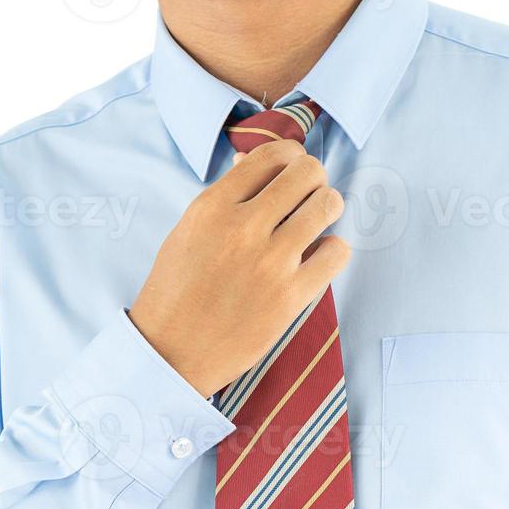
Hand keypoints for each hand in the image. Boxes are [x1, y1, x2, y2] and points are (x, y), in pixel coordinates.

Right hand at [128, 140, 350, 398]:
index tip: (291, 174)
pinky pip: (337, 252)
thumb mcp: (188, 232)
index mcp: (213, 207)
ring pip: (327, 205)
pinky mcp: (291, 296)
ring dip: (328, 208)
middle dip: (313, 179)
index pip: (272, 156)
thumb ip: (224, 198)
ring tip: (317, 222)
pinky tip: (319, 258)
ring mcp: (270, 262)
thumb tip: (252, 161)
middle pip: (306, 173)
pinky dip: (334, 250)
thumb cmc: (175, 293)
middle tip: (309, 196)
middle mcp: (243, 228)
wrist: (171, 353)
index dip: (290, 159)